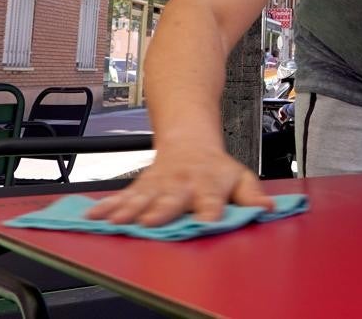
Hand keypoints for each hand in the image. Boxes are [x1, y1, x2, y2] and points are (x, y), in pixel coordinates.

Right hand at [87, 137, 273, 225]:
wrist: (188, 137)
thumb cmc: (215, 166)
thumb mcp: (240, 176)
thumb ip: (252, 195)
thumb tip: (268, 209)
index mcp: (209, 184)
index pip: (212, 200)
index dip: (210, 212)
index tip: (207, 222)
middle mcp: (182, 185)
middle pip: (171, 199)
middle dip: (160, 211)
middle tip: (150, 222)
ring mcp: (159, 185)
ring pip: (143, 197)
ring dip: (129, 209)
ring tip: (118, 220)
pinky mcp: (141, 186)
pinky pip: (122, 197)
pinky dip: (107, 206)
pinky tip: (93, 215)